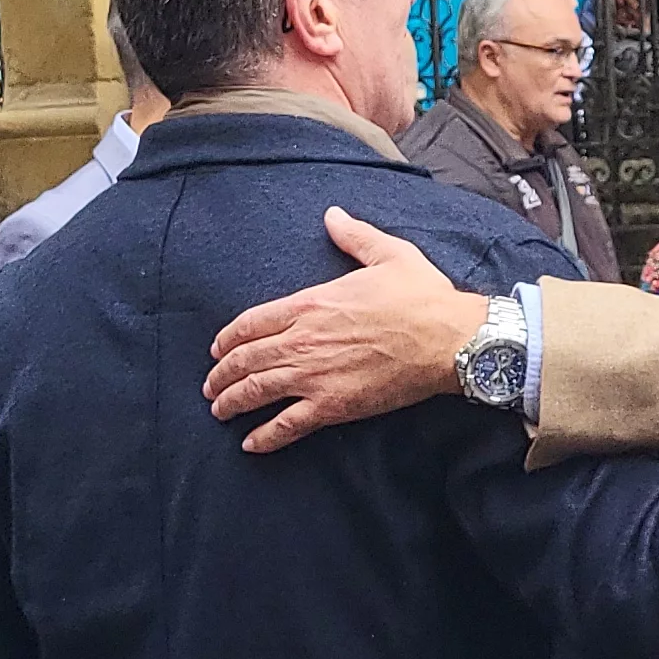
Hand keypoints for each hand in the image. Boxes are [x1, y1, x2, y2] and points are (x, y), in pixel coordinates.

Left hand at [202, 207, 484, 452]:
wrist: (447, 339)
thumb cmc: (422, 297)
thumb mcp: (388, 254)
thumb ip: (354, 235)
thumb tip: (333, 214)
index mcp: (310, 303)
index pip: (251, 322)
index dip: (228, 338)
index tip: (217, 348)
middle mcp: (302, 340)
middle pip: (246, 359)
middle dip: (221, 374)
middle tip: (211, 386)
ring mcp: (314, 375)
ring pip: (257, 391)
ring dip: (232, 402)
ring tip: (220, 411)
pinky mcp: (333, 406)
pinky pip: (287, 424)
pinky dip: (265, 436)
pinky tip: (250, 443)